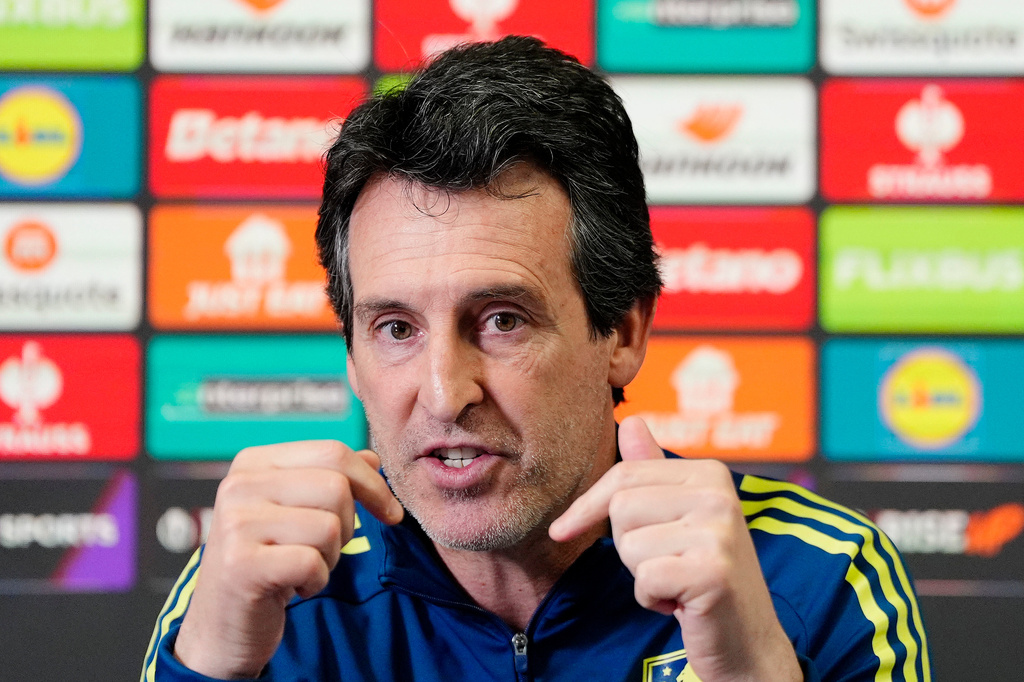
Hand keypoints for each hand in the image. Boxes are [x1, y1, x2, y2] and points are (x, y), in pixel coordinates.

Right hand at [173, 440, 403, 678]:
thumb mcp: (296, 511)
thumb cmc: (267, 562)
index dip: (372, 483)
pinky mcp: (240, 565)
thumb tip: (372, 458)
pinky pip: (312, 563)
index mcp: (254, 462)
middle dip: (347, 525)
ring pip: (328, 527)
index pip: (333, 452)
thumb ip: (331, 479)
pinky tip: (292, 587)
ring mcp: (235, 524)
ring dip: (329, 557)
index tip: (390, 512)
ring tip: (301, 567)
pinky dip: (315, 581)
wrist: (222, 625)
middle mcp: (239, 485)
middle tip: (324, 549)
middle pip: (336, 487)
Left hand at [549, 417, 800, 681]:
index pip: (623, 476)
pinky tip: (681, 603)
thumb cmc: (704, 575)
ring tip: (677, 581)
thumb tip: (631, 421)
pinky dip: (651, 599)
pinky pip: (645, 579)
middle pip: (621, 508)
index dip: (587, 507)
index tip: (561, 529)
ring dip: (641, 576)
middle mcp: (719, 495)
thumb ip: (652, 472)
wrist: (747, 640)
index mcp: (710, 473)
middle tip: (665, 564)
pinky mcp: (714, 572)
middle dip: (629, 546)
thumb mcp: (679, 517)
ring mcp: (719, 532)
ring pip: (629, 546)